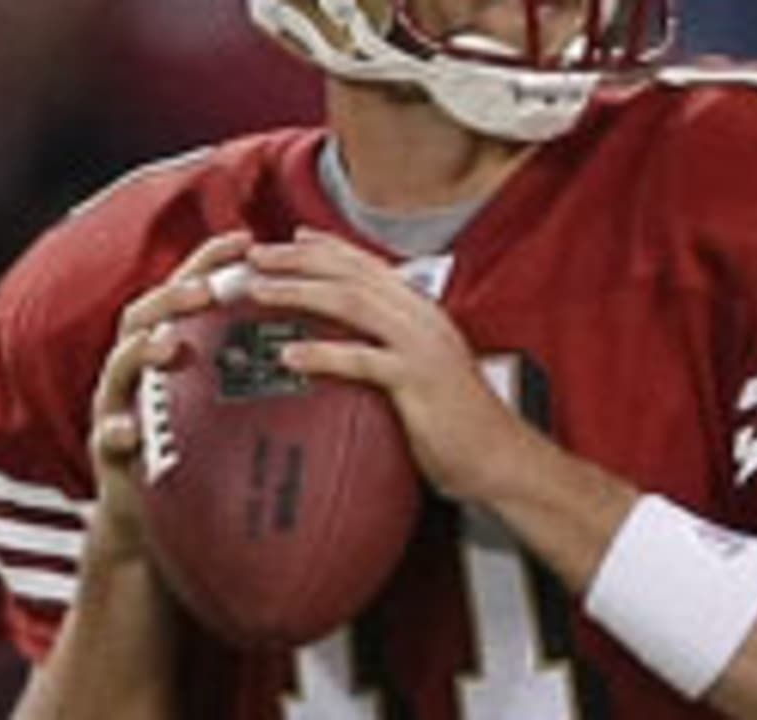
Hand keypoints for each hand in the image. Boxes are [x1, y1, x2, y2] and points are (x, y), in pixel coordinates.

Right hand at [89, 231, 252, 548]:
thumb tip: (333, 337)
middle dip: (171, 297)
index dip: (211, 261)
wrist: (158, 518)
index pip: (188, 291)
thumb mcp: (236, 403)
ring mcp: (116, 403)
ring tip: (167, 345)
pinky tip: (131, 429)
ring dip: (140, 352)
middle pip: (144, 315)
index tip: (247, 239)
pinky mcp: (107, 449)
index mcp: (170, 346)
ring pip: (118, 366)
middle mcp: (136, 366)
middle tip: (203, 290)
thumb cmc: (205, 453)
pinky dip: (117, 430)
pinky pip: (107, 437)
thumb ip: (265, 367)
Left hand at [243, 227, 537, 501]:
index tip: (290, 238)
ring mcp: (421, 345)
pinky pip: (363, 359)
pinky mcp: (419, 379)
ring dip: (299, 292)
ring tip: (260, 291)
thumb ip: (392, 350)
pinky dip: (323, 354)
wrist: (500, 457)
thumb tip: (353, 347)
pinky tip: (289, 356)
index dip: (328, 247)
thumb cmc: (459, 423)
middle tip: (256, 256)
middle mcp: (422, 318)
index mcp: (422, 312)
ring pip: (352, 302)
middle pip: (351, 273)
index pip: (368, 265)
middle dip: (298, 260)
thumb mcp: (423, 373)